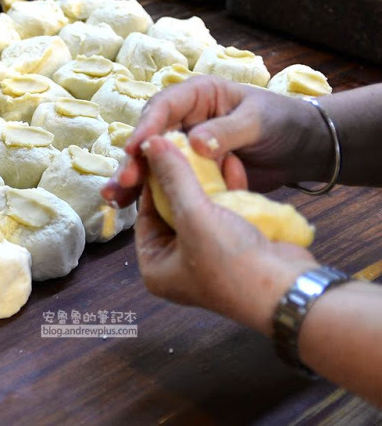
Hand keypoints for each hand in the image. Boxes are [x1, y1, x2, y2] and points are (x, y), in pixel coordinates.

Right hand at [102, 75, 331, 207]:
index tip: (135, 148)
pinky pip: (165, 181)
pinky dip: (148, 194)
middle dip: (133, 159)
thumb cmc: (284, 122)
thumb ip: (227, 131)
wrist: (304, 148)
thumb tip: (195, 144)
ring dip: (131, 180)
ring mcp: (184, 146)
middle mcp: (183, 119)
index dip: (147, 127)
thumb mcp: (258, 121)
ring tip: (113, 198)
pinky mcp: (189, 171)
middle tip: (124, 180)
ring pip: (150, 162)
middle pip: (149, 137)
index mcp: (196, 96)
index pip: (163, 107)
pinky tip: (130, 208)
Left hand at [134, 136, 317, 335]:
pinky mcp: (236, 245)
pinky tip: (231, 161)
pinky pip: (225, 211)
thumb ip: (173, 178)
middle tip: (180, 144)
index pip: (145, 215)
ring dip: (205, 179)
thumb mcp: (194, 215)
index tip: (157, 152)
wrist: (290, 290)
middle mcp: (178, 263)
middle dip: (180, 178)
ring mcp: (209, 254)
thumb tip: (151, 144)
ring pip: (200, 207)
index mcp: (156, 267)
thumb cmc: (232, 262)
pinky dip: (228, 188)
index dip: (151, 183)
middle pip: (171, 210)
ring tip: (204, 147)